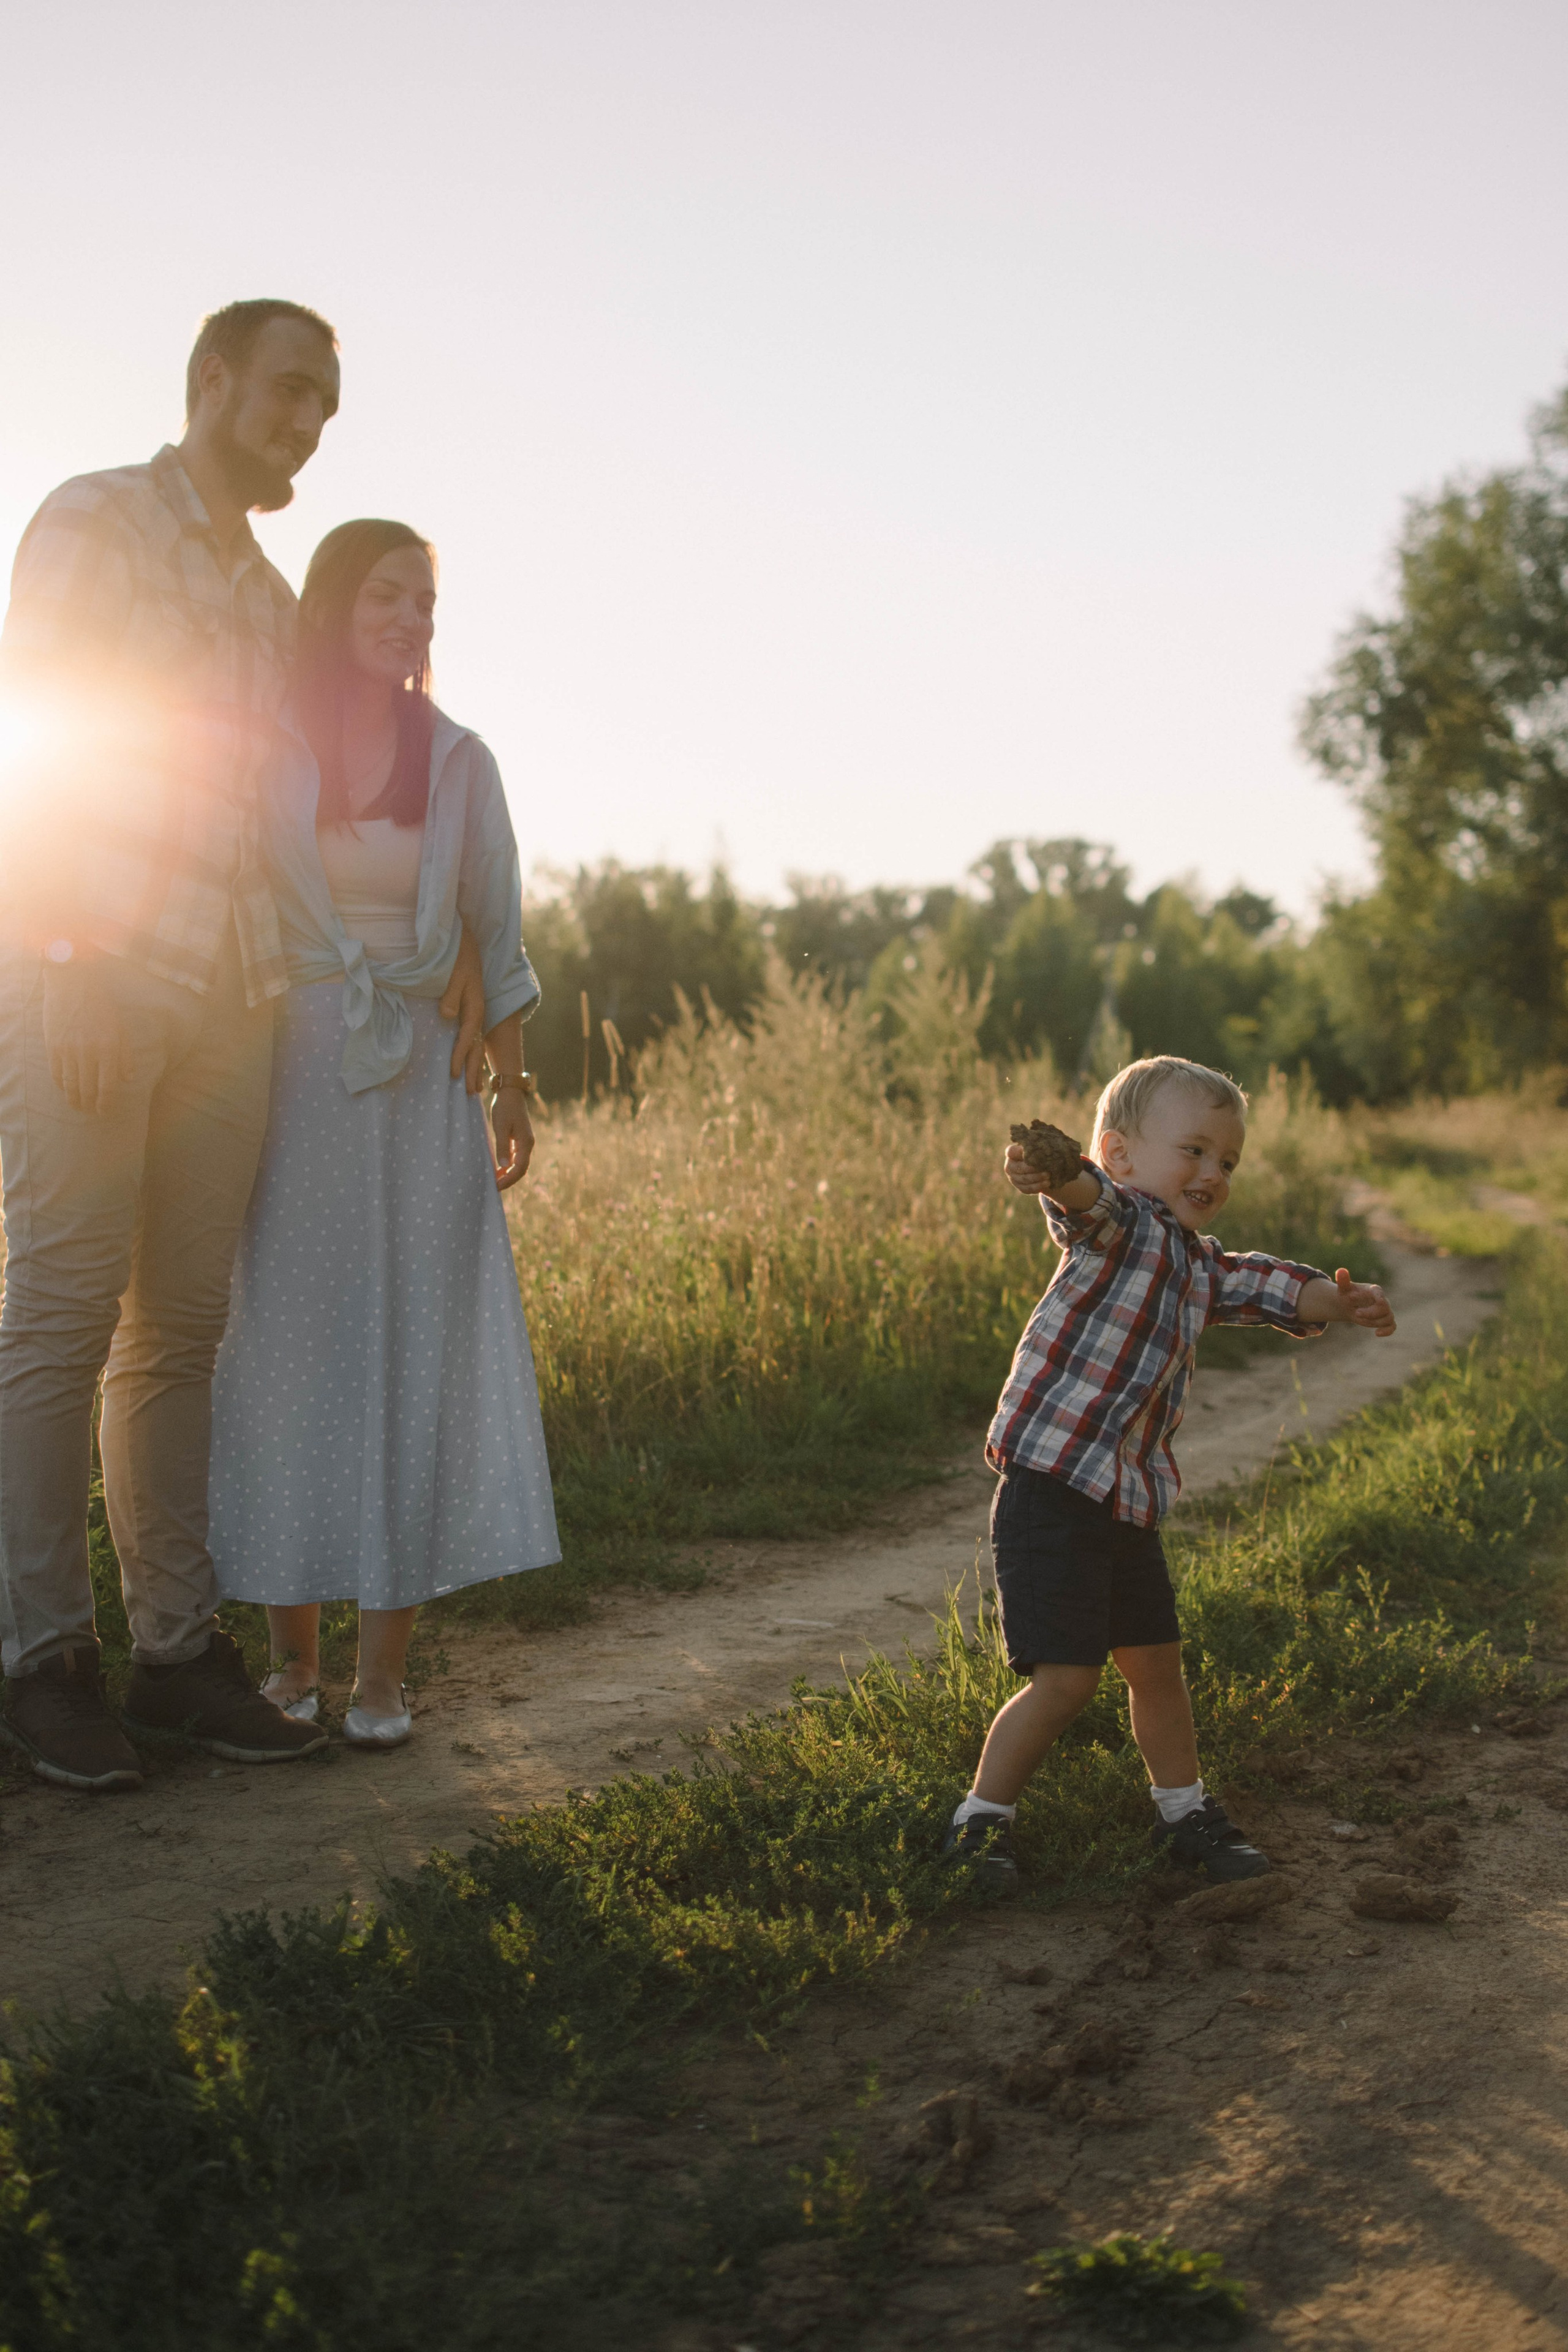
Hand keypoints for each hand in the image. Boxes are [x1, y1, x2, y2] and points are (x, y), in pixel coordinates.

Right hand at [42, 959, 130, 1113]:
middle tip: (91, 1113)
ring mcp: (69, 1050)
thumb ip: (125, 1056)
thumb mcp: (120, 1027)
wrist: (72, 982)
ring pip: (71, 1085)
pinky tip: (66, 1089)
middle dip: (90, 1106)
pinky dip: (62, 1085)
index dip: (106, 1104)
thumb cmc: (101, 1004)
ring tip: (78, 1106)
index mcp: (109, 1049)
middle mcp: (89, 1053)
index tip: (105, 1112)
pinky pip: (56, 1074)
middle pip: (88, 1090)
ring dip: (75, 1100)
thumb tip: (128, 1080)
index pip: (108, 1087)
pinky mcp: (53, 1046)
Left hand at [440, 922, 487, 1094]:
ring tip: (474, 1088)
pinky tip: (468, 1063)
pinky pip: (470, 1036)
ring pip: (475, 1043)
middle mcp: (477, 1011)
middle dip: (473, 1069)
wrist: (463, 938)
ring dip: (474, 1065)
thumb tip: (447, 1016)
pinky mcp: (469, 1009)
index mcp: (475, 1004)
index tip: (453, 1073)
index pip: (467, 1035)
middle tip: (469, 1093)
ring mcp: (474, 1011)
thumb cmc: (457, 954)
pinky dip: (469, 1053)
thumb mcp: (455, 971)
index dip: (460, 1054)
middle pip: (475, 1045)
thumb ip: (451, 993)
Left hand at [489, 1085, 534, 1190]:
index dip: (509, 1179)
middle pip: (521, 1169)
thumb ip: (503, 1147)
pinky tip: (498, 1169)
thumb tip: (504, 1166)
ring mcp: (524, 1142)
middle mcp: (528, 1144)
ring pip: (518, 1164)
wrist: (510, 1092)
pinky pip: (515, 1157)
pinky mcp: (519, 1139)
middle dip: (509, 1180)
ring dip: (508, 1174)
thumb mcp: (501, 1127)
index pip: (520, 1168)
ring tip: (494, 1180)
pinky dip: (507, 1165)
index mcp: (526, 1143)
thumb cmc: (505, 1108)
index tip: (496, 1186)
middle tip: (494, 1187)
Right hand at [1003, 1141, 1054, 1194]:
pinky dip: (1038, 1186)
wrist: (1041, 1167)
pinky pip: (1027, 1188)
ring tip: (1048, 1176)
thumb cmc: (1039, 1152)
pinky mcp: (1019, 1186)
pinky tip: (1047, 1183)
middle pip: (1020, 1167)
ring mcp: (1013, 1177)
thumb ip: (1035, 1146)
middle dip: (1033, 1168)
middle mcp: (1009, 1165)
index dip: (1020, 1152)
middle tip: (1046, 1167)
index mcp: (1011, 1153)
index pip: (1011, 1152)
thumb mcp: (1036, 1147)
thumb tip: (1042, 1146)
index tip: (1033, 1152)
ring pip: (1024, 1179)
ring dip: (1037, 1178)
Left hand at [1335, 1265, 1395, 1336]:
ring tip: (1358, 1318)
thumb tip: (1340, 1271)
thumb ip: (1343, 1280)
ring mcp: (1384, 1311)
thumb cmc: (1348, 1294)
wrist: (1348, 1304)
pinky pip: (1392, 1326)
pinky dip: (1387, 1331)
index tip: (1378, 1301)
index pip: (1380, 1292)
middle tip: (1356, 1313)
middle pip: (1385, 1308)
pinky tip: (1377, 1333)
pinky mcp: (1384, 1321)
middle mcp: (1382, 1299)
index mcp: (1373, 1290)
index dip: (1379, 1297)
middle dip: (1371, 1313)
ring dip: (1374, 1322)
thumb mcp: (1343, 1288)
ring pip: (1388, 1318)